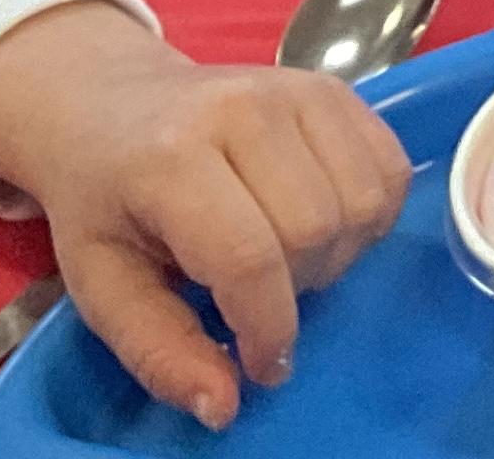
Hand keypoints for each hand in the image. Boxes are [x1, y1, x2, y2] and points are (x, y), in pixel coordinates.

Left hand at [0, 2, 409, 429]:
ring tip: (291, 260)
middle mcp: (243, 110)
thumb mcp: (101, 285)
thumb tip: (226, 407)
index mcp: (170, 160)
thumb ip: (159, 351)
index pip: (249, 256)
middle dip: (299, 290)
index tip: (260, 364)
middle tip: (263, 299)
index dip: (267, 327)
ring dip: (339, 254)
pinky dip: (372, 216)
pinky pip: (392, 166)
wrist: (111, 105)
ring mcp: (298, 90)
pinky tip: (326, 224)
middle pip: (315, 228)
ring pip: (363, 200)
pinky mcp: (337, 87)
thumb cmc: (104, 201)